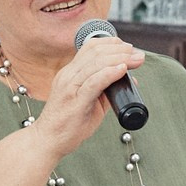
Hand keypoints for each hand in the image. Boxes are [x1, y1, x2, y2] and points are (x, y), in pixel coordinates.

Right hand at [27, 35, 145, 164]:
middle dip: (121, 50)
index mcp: (69, 73)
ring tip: (136, 60)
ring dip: (120, 59)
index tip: (129, 49)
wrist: (47, 141)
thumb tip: (130, 80)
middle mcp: (68, 75)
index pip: (90, 47)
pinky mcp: (74, 101)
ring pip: (96, 63)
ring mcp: (69, 87)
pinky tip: (122, 70)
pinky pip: (93, 82)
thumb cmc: (68, 124)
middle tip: (138, 55)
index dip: (112, 43)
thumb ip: (106, 89)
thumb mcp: (89, 101)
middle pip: (96, 52)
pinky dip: (109, 74)